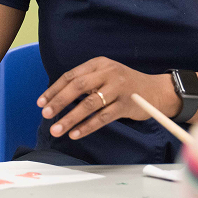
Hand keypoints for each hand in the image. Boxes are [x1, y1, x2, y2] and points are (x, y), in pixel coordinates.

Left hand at [37, 57, 180, 139]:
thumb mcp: (106, 75)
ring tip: (57, 130)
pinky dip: (87, 127)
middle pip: (78, 87)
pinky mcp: (126, 104)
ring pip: (89, 104)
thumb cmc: (125, 85)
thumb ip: (86, 82)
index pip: (71, 76)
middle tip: (45, 114)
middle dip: (59, 101)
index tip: (41, 102)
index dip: (54, 90)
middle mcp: (108, 73)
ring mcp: (118, 88)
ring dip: (70, 118)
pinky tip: (75, 134)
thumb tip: (58, 99)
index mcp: (99, 63)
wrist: (156, 91)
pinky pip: (102, 117)